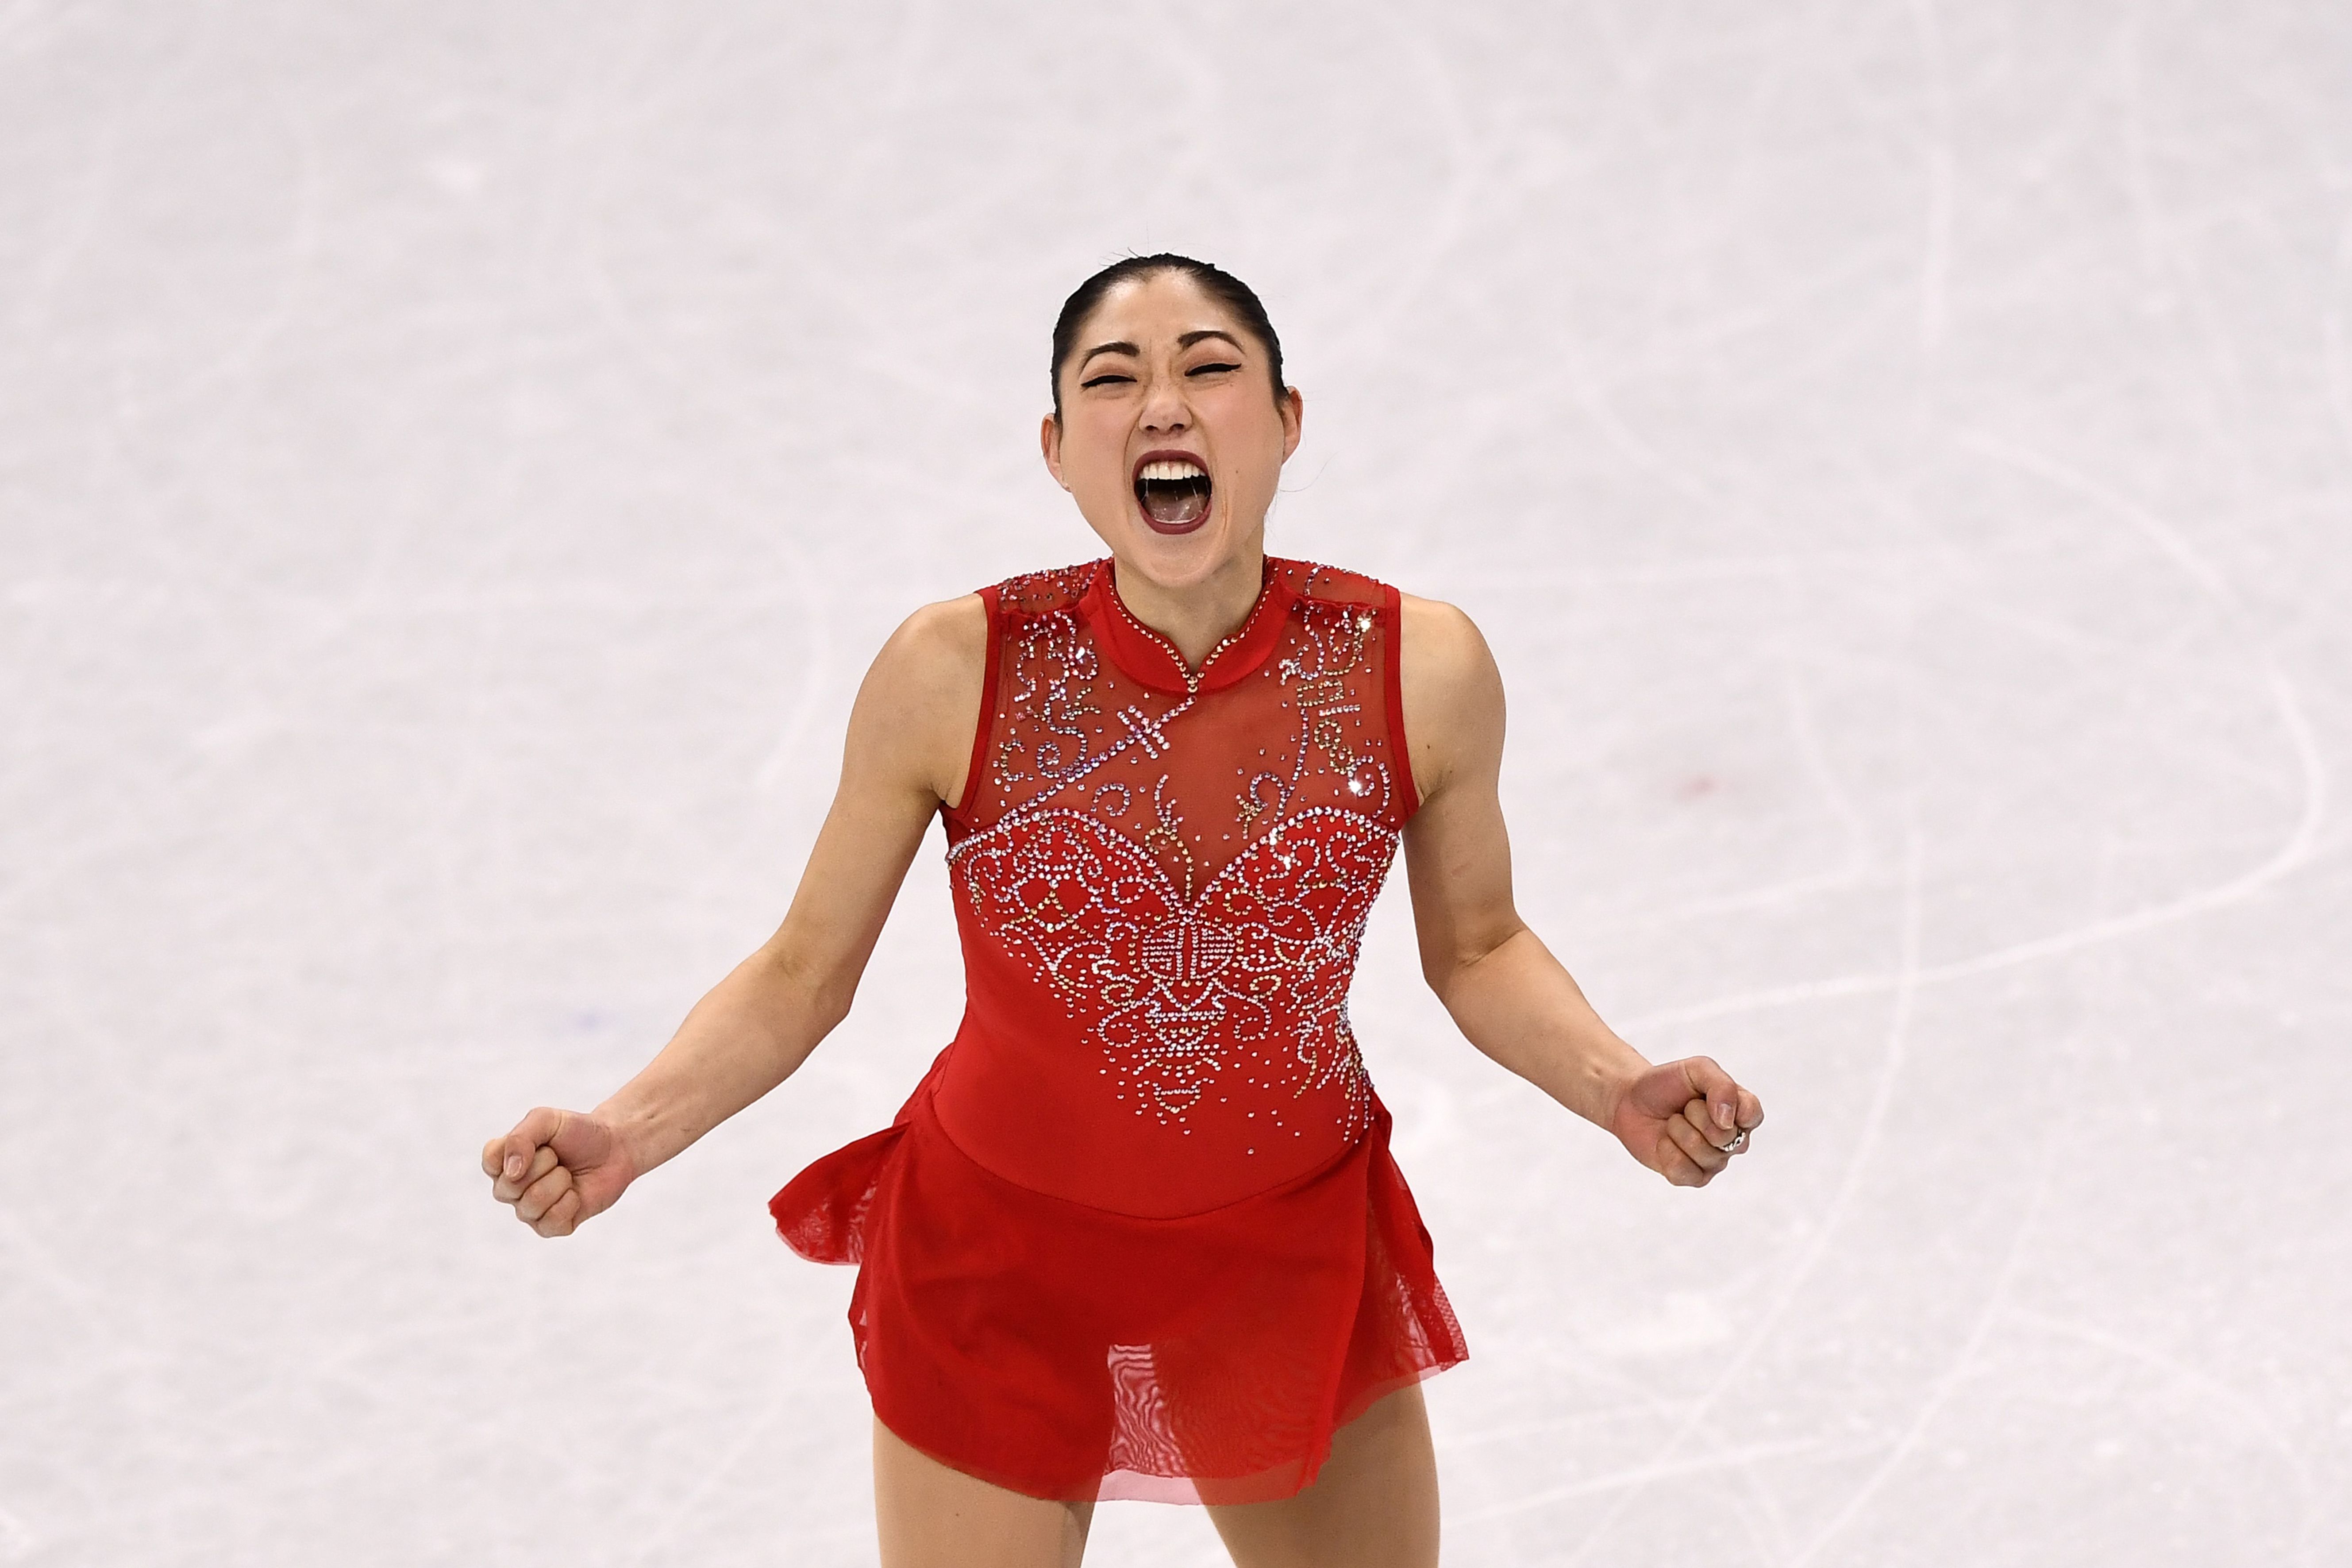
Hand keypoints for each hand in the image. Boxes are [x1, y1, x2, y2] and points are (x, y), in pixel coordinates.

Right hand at [480, 1107, 637, 1236]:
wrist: (615, 1147)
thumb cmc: (577, 1132)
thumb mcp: (547, 1120)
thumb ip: (520, 1137)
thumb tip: (511, 1173)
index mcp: (504, 1161)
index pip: (490, 1161)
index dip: (517, 1150)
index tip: (540, 1142)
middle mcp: (511, 1188)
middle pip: (510, 1186)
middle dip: (544, 1164)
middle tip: (559, 1157)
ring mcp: (529, 1210)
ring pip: (531, 1205)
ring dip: (559, 1182)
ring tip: (568, 1174)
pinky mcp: (551, 1226)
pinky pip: (551, 1222)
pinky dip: (570, 1203)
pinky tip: (575, 1194)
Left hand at [1606, 1056, 1762, 1187]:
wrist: (1630, 1099)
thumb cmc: (1668, 1084)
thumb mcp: (1697, 1070)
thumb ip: (1722, 1085)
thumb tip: (1727, 1121)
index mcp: (1739, 1111)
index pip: (1753, 1115)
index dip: (1730, 1106)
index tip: (1704, 1096)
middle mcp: (1732, 1140)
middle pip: (1725, 1137)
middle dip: (1695, 1115)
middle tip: (1684, 1107)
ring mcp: (1714, 1161)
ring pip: (1704, 1155)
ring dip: (1678, 1131)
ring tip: (1672, 1122)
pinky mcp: (1692, 1176)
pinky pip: (1684, 1172)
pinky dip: (1666, 1152)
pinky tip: (1664, 1142)